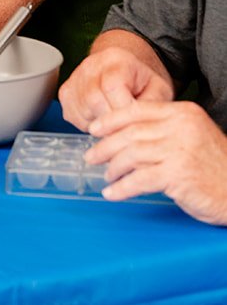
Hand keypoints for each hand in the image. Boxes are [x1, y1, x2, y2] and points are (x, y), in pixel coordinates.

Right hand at [59, 45, 173, 130]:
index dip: (122, 109)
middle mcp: (90, 66)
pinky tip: (102, 119)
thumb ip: (152, 104)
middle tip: (125, 126)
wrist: (124, 67)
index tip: (134, 121)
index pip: (111, 87)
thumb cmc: (141, 80)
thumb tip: (139, 124)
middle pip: (93, 101)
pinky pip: (73, 116)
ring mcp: (75, 79)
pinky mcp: (65, 92)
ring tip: (115, 121)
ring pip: (82, 111)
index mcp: (116, 60)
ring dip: (100, 125)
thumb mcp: (159, 88)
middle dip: (111, 121)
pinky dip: (88, 124)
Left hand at [87, 101, 226, 223]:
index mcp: (182, 113)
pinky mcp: (178, 175)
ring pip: (131, 155)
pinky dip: (122, 188)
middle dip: (105, 146)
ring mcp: (179, 150)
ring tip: (106, 177)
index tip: (93, 129)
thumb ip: (164, 130)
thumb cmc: (214, 167)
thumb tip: (124, 135)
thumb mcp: (192, 137)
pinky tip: (113, 193)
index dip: (110, 120)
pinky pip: (139, 179)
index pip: (137, 111)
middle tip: (91, 157)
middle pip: (130, 133)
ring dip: (113, 168)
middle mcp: (180, 127)